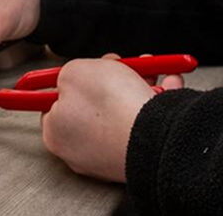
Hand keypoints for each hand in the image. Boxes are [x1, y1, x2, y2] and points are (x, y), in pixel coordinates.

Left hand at [40, 55, 185, 182]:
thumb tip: (71, 77)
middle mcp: (83, 149)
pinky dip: (159, 103)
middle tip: (118, 67)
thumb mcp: (75, 71)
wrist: (155, 137)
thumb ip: (67, 73)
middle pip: (94, 104)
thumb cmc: (113, 108)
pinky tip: (168, 86)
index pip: (54, 104)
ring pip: (125, 111)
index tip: (79, 72)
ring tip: (149, 75)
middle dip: (111, 80)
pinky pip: (150, 122)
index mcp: (57, 133)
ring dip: (140, 87)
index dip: (69, 81)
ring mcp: (113, 154)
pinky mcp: (141, 155)